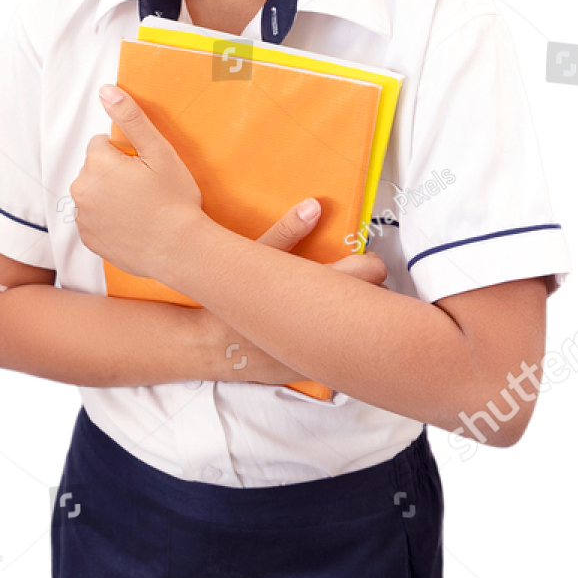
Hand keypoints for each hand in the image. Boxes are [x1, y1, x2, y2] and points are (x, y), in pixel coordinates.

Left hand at [70, 84, 205, 280]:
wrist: (180, 250)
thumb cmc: (174, 200)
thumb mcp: (159, 152)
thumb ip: (130, 118)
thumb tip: (106, 90)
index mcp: (96, 164)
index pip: (101, 144)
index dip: (125, 154)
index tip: (145, 170)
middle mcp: (81, 190)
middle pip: (94, 169)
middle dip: (113, 174)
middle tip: (144, 189)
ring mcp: (82, 218)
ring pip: (92, 194)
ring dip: (108, 197)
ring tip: (139, 209)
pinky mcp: (87, 240)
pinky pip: (92, 219)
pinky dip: (107, 220)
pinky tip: (131, 225)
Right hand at [197, 202, 388, 385]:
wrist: (205, 345)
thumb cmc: (228, 301)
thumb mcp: (255, 259)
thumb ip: (287, 232)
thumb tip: (315, 205)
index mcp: (315, 294)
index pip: (367, 274)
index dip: (371, 265)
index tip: (365, 261)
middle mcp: (323, 327)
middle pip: (371, 305)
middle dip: (368, 292)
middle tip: (356, 281)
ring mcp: (319, 354)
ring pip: (357, 334)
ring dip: (351, 318)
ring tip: (338, 307)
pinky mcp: (309, 371)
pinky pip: (337, 357)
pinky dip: (335, 343)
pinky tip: (322, 335)